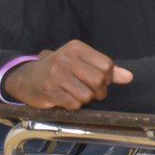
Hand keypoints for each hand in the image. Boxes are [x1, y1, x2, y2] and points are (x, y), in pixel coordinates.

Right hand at [3, 40, 133, 109]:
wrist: (26, 78)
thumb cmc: (59, 69)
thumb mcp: (81, 63)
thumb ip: (105, 69)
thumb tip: (129, 77)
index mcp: (76, 48)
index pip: (107, 65)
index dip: (108, 77)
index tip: (100, 81)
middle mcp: (65, 58)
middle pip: (99, 80)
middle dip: (99, 91)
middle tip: (91, 92)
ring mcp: (55, 75)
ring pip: (87, 95)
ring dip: (85, 100)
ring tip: (75, 94)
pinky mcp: (48, 91)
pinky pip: (73, 104)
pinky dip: (73, 106)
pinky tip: (65, 98)